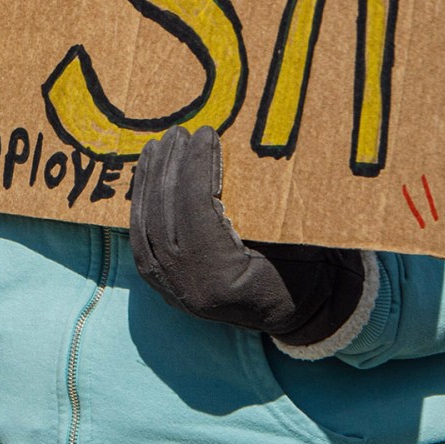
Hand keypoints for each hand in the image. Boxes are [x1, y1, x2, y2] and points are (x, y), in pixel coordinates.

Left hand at [129, 126, 367, 346]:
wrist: (297, 311)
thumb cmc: (303, 269)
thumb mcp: (292, 237)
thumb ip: (261, 202)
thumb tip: (234, 146)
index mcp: (220, 280)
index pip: (196, 209)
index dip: (198, 165)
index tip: (206, 132)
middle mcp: (187, 287)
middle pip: (164, 213)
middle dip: (170, 167)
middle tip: (179, 132)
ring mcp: (169, 289)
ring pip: (145, 224)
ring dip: (150, 180)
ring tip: (158, 145)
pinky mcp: (161, 284)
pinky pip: (140, 236)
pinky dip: (142, 202)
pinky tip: (147, 174)